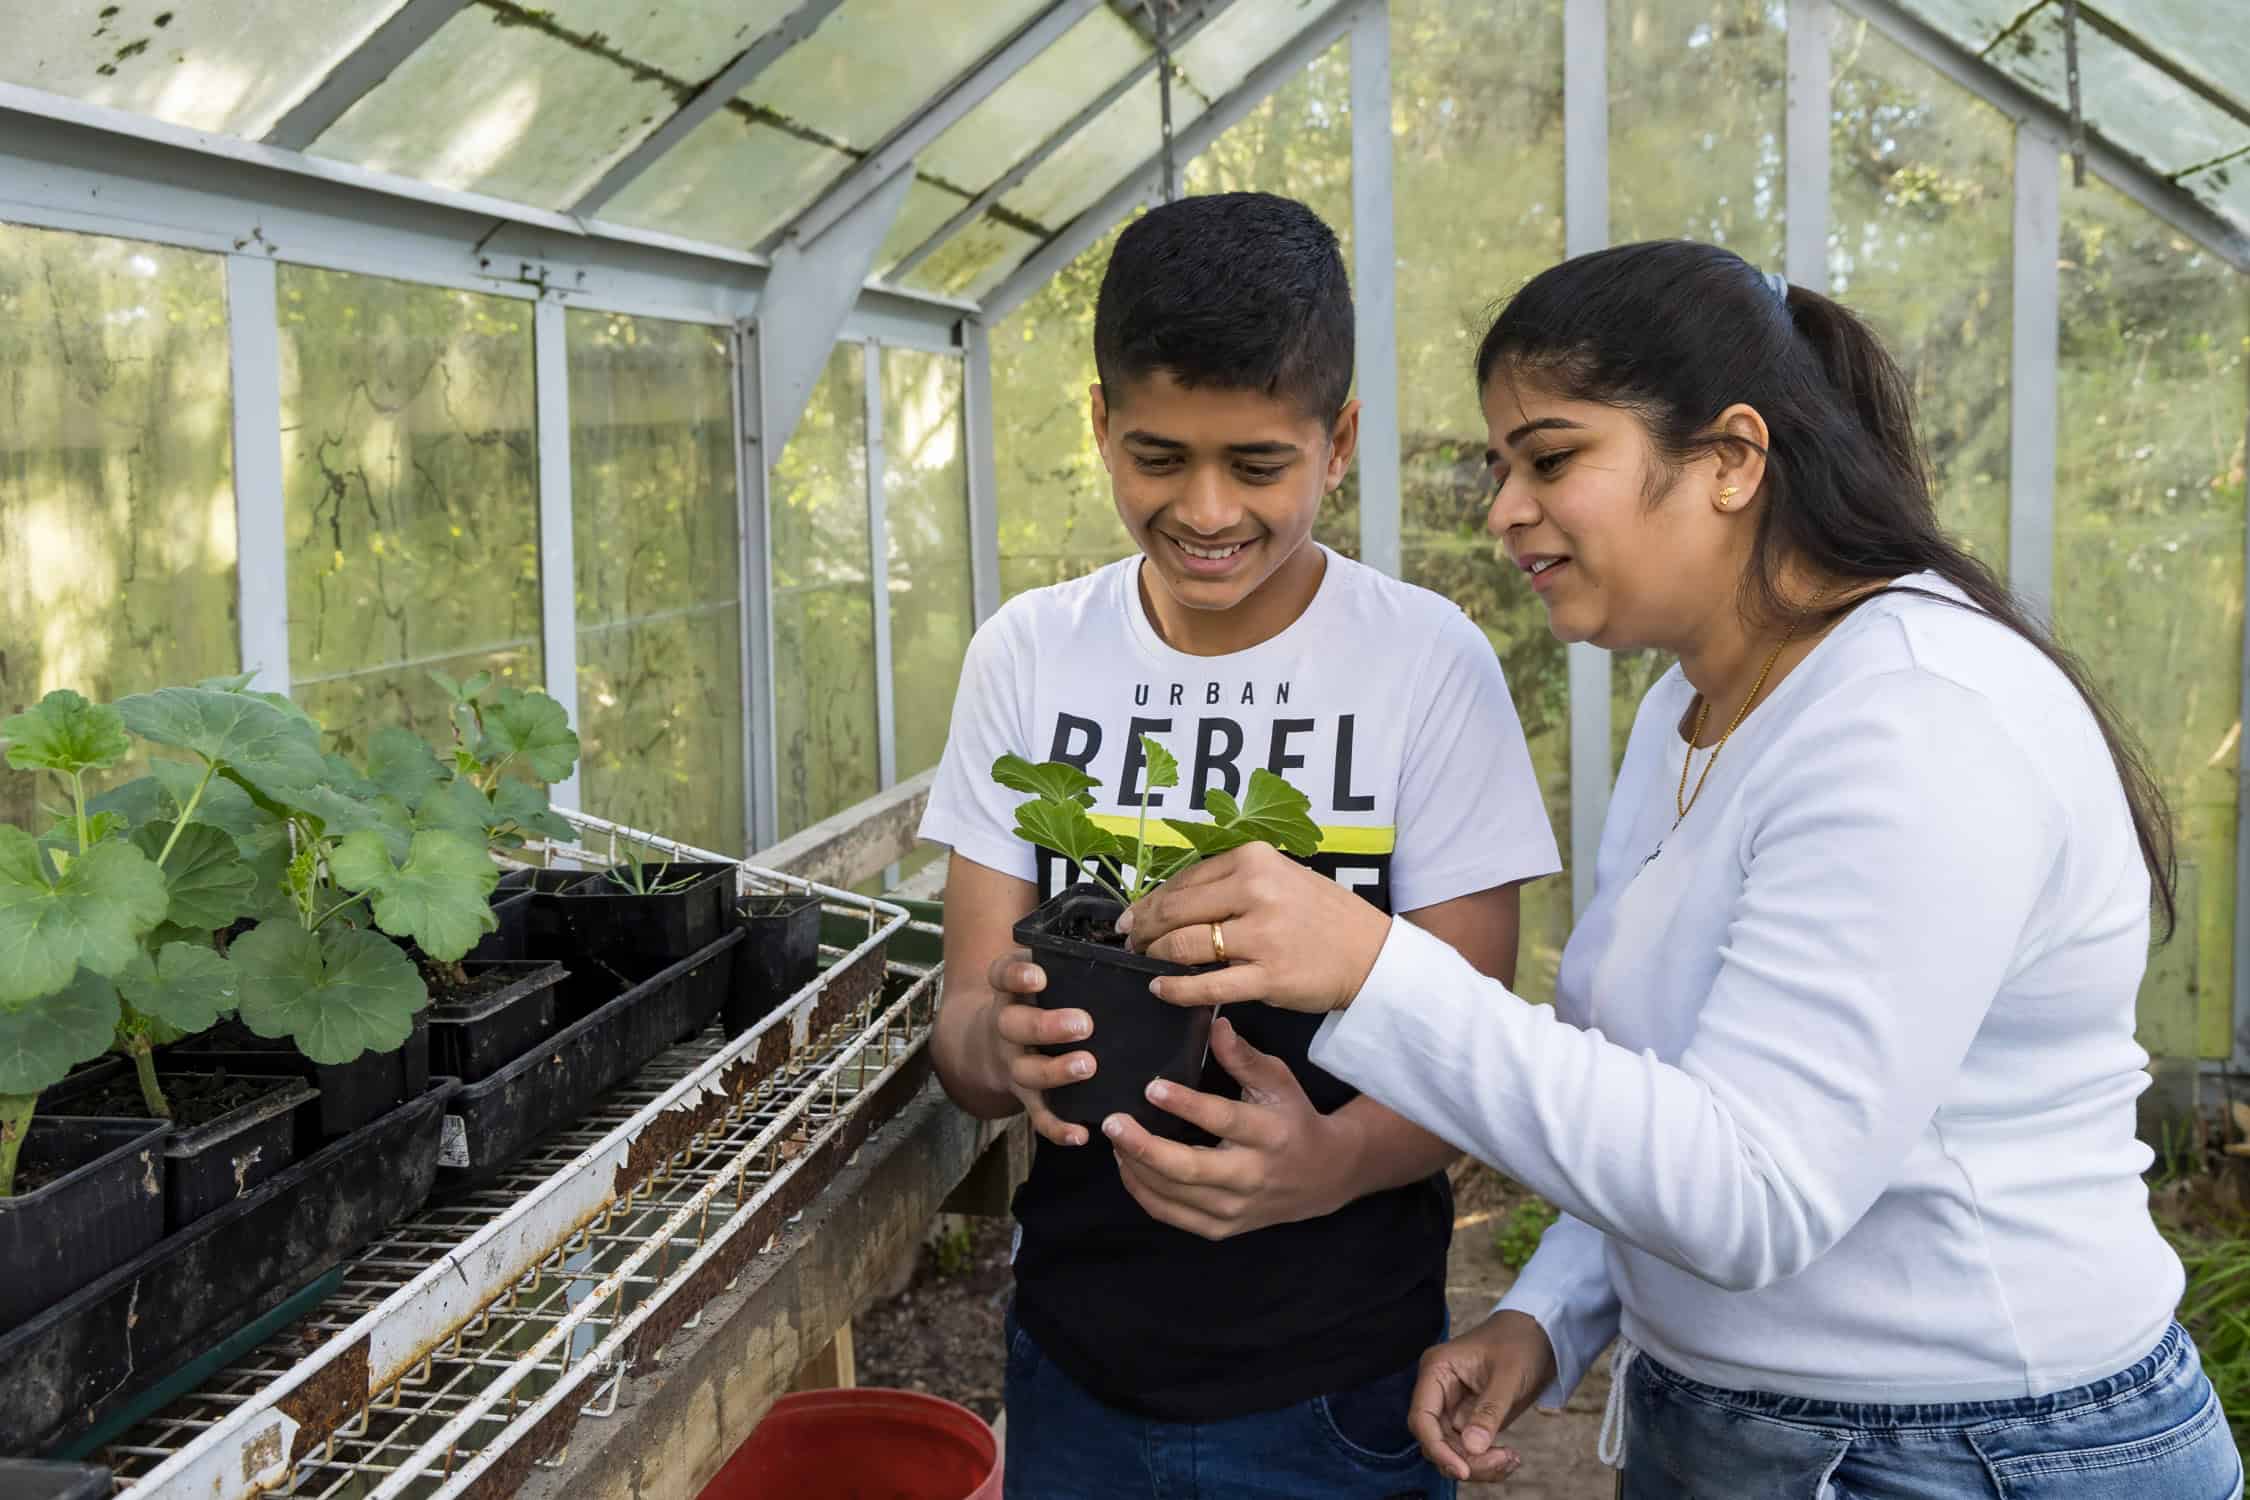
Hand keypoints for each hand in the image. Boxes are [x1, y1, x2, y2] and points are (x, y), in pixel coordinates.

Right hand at [983, 949, 1096, 1147]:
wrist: (990, 1044)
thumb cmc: (1037, 1000)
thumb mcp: (1041, 975)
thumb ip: (1071, 962)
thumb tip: (1139, 948)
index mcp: (1010, 991)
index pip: (1002, 976)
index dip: (1017, 977)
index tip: (1040, 975)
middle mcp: (1007, 1026)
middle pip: (1015, 1025)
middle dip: (1048, 1026)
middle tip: (1084, 1024)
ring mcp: (1014, 1063)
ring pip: (1027, 1071)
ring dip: (1056, 1071)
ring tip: (1088, 1066)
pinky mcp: (1026, 1096)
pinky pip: (1038, 1116)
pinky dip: (1057, 1128)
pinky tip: (1082, 1134)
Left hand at [1101, 1015, 1348, 1238]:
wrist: (1322, 1177)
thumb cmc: (1293, 1119)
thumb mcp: (1278, 1081)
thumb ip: (1244, 1057)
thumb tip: (1215, 1025)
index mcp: (1268, 1134)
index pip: (1222, 1120)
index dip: (1185, 1105)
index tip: (1151, 1087)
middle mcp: (1251, 1176)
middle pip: (1189, 1168)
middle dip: (1144, 1147)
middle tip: (1112, 1123)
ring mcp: (1234, 1209)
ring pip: (1173, 1194)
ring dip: (1136, 1167)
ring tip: (1114, 1138)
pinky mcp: (1220, 1228)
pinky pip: (1171, 1215)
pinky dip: (1143, 1191)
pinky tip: (1128, 1165)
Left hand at [1118, 843, 1391, 1013]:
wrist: (1372, 954)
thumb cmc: (1322, 916)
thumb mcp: (1279, 879)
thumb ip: (1231, 883)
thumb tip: (1169, 901)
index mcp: (1254, 860)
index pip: (1184, 880)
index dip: (1150, 901)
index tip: (1133, 916)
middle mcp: (1256, 891)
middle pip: (1176, 911)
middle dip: (1143, 929)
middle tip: (1130, 942)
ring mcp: (1262, 935)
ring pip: (1185, 946)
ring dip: (1154, 956)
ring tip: (1145, 962)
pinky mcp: (1268, 976)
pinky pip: (1207, 985)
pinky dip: (1176, 988)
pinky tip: (1160, 988)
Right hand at [1409, 1311, 1557, 1482]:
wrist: (1539, 1336)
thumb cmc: (1520, 1343)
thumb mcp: (1508, 1375)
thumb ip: (1489, 1411)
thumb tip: (1471, 1448)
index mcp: (1437, 1371)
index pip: (1422, 1418)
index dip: (1437, 1448)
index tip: (1463, 1470)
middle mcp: (1439, 1391)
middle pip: (1436, 1440)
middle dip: (1465, 1459)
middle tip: (1501, 1461)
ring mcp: (1453, 1406)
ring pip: (1452, 1450)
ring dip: (1478, 1464)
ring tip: (1510, 1460)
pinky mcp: (1469, 1419)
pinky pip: (1469, 1449)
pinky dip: (1486, 1460)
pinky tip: (1509, 1458)